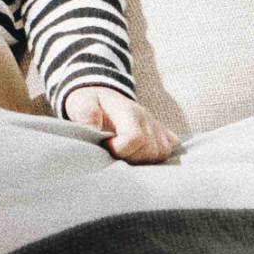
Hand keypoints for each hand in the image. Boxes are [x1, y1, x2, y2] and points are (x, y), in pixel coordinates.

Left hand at [63, 86, 179, 163]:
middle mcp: (147, 119)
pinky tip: (143, 156)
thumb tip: (92, 130)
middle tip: (114, 153)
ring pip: (162, 153)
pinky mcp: (162, 132)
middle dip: (131, 158)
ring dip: (144, 160)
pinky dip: (159, 156)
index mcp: (129, 112)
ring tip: (126, 155)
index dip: (119, 149)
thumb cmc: (90, 102)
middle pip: (151, 150)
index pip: (135, 138)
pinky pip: (171, 148)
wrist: (102, 93)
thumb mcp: (82, 103)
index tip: (106, 147)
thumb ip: (87, 114)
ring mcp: (157, 126)